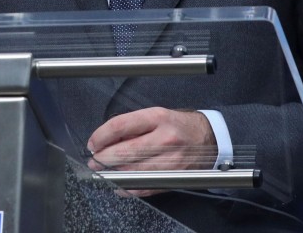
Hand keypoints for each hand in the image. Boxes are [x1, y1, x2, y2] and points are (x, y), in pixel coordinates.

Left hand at [87, 107, 216, 195]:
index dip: (101, 136)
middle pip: (124, 152)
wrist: (210, 139)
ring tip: (103, 171)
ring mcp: (170, 161)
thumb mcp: (156, 115)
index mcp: (157, 118)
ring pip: (132, 172)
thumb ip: (132, 126)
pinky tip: (119, 184)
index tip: (93, 143)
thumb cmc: (179, 125)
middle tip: (94, 160)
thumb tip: (106, 139)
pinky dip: (128, 188)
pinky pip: (145, 187)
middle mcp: (164, 139)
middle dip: (103, 158)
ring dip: (112, 174)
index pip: (120, 126)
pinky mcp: (173, 178)